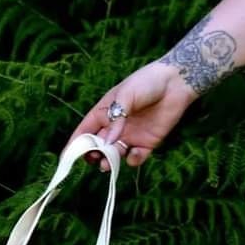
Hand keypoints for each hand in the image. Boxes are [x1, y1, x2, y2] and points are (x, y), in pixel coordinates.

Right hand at [68, 61, 199, 168]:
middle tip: (94, 159)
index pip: (84, 132)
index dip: (74, 145)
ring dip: (109, 162)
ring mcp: (129, 136)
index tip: (66, 159)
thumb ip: (115, 119)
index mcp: (104, 113)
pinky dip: (132, 160)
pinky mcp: (146, 143)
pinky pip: (135, 158)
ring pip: (113, 156)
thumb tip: (106, 142)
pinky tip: (134, 154)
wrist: (178, 81)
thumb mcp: (126, 95)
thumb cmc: (148, 82)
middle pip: (96, 147)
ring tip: (108, 163)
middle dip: (92, 156)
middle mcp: (114, 127)